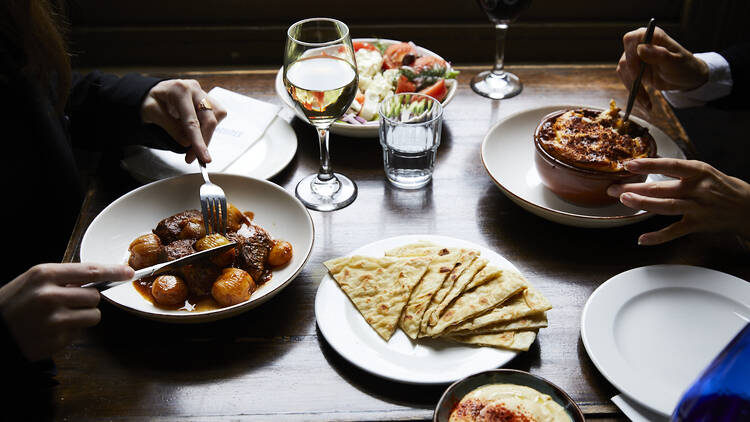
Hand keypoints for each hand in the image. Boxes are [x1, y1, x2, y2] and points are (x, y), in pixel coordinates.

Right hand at [0, 263, 133, 361]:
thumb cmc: (12, 304)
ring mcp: (54, 320)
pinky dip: (70, 332)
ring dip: (83, 317)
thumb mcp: (32, 281)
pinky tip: (50, 330)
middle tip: (69, 303)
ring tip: (60, 317)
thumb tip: (97, 278)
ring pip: (93, 316)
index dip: (113, 271)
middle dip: (87, 300)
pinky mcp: (56, 340)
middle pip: (95, 296)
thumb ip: (62, 278)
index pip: (90, 271)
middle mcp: (50, 296)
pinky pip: (79, 333)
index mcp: (44, 275)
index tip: (128, 273)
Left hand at [141, 79, 227, 163]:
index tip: (203, 157)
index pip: (192, 121)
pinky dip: (209, 126)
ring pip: (217, 117)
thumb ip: (170, 128)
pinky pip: (217, 115)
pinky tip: (198, 128)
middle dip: (204, 141)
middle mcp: (194, 89)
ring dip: (207, 133)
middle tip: (195, 157)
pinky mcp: (208, 99)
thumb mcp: (152, 113)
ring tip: (193, 139)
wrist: (154, 92)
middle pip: (209, 119)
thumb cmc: (150, 100)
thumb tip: (187, 143)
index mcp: (179, 90)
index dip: (198, 141)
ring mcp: (203, 93)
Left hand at [607, 158, 749, 244]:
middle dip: (634, 187)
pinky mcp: (697, 225)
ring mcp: (697, 208)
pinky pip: (674, 232)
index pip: (670, 165)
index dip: (648, 165)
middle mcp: (697, 189)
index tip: (629, 164)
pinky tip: (642, 239)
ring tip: (624, 200)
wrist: (747, 207)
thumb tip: (646, 168)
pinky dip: (657, 237)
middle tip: (613, 187)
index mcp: (698, 171)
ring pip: (665, 207)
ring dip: (642, 204)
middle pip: (660, 187)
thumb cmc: (721, 187)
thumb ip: (679, 172)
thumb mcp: (704, 172)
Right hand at [616, 26, 708, 108]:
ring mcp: (635, 56)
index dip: (630, 55)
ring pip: (624, 71)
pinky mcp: (633, 68)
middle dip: (632, 78)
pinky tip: (645, 101)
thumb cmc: (684, 67)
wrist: (685, 78)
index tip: (637, 72)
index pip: (631, 39)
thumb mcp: (674, 62)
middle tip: (642, 92)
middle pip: (625, 58)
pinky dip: (633, 91)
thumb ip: (659, 54)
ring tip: (646, 102)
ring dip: (632, 87)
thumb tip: (641, 48)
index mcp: (652, 36)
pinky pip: (626, 79)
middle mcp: (640, 43)